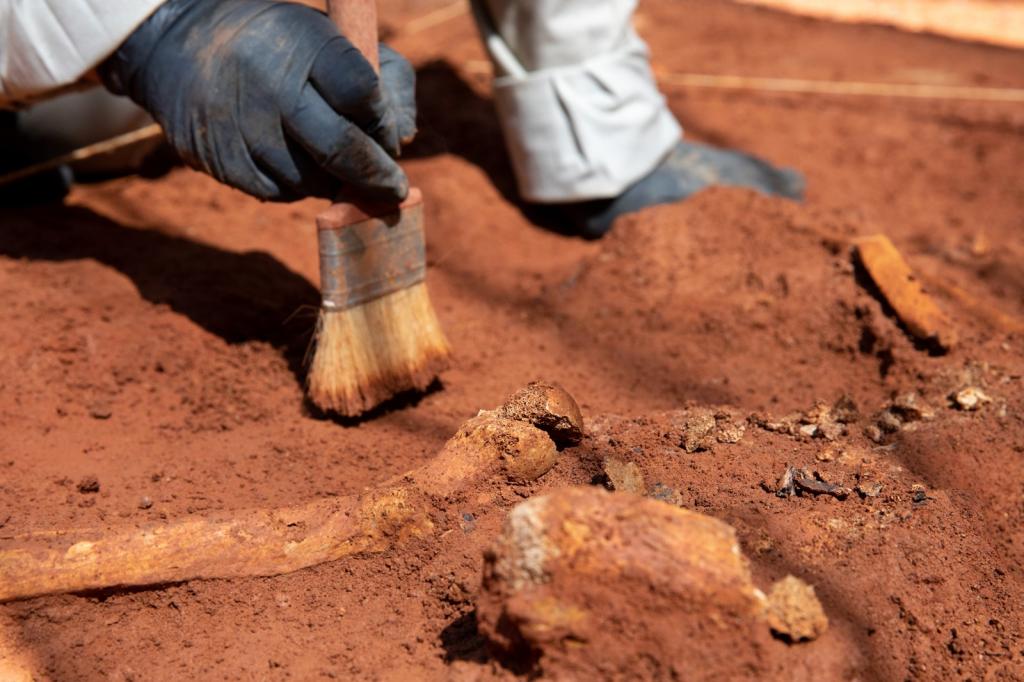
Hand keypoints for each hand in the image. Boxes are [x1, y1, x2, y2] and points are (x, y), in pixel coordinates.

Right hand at [100, 0, 416, 202]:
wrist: (182, 46)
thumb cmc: (281, 48)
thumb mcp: (333, 39)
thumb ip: (387, 81)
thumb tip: (404, 138)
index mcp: (303, 43)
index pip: (364, 95)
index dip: (384, 124)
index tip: (389, 136)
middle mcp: (268, 83)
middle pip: (341, 149)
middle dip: (378, 177)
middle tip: (394, 189)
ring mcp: (241, 126)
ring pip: (312, 179)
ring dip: (334, 180)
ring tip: (329, 159)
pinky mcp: (221, 160)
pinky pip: (280, 192)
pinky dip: (298, 185)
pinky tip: (292, 161)